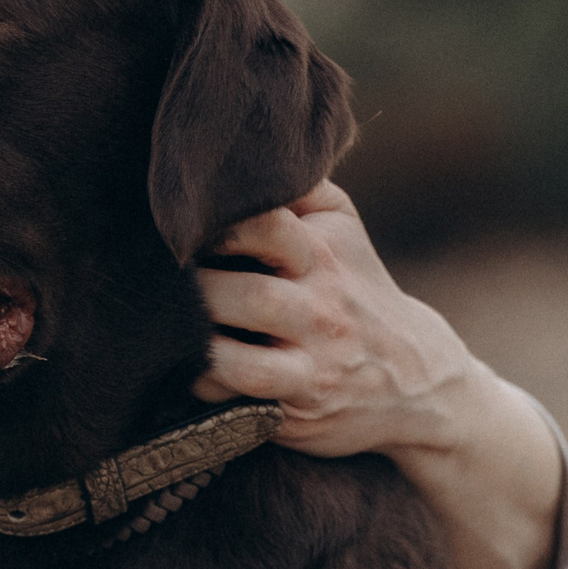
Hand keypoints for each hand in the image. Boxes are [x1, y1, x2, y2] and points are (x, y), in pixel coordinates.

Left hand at [189, 180, 476, 457]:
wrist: (417, 375)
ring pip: (236, 361)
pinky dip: (202, 384)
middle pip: (245, 296)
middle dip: (191, 290)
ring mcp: (310, 367)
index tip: (175, 223)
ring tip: (163, 328)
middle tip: (150, 282)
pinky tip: (185, 366)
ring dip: (192, 345)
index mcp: (322, 256)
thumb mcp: (340, 225)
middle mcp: (320, 311)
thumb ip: (294, 185)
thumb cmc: (355, 284)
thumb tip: (232, 155)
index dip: (213, 222)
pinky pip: (235, 401)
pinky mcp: (298, 413)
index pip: (264, 225)